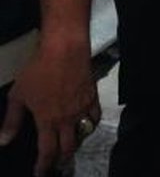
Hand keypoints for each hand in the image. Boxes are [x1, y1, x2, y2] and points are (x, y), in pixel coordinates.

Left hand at [0, 38, 98, 175]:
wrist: (65, 50)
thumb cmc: (38, 70)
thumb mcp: (18, 95)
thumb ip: (12, 120)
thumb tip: (4, 140)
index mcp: (48, 121)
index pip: (48, 151)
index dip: (44, 165)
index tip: (40, 173)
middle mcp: (68, 119)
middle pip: (69, 147)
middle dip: (62, 159)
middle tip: (56, 163)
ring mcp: (83, 108)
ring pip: (84, 134)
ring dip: (77, 142)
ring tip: (70, 144)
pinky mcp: (93, 97)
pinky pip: (95, 117)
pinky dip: (90, 124)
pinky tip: (85, 122)